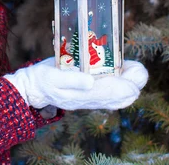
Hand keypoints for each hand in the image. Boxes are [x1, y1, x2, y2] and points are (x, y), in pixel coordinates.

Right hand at [3, 58, 147, 110]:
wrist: (31, 89)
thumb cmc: (41, 78)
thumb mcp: (53, 75)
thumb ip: (72, 79)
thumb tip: (91, 82)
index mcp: (83, 95)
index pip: (115, 93)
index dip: (129, 83)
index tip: (133, 67)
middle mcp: (90, 100)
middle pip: (122, 97)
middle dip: (134, 82)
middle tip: (137, 67)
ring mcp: (90, 100)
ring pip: (118, 99)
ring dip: (130, 85)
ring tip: (133, 69)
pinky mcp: (88, 97)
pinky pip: (110, 97)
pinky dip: (120, 87)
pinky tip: (121, 75)